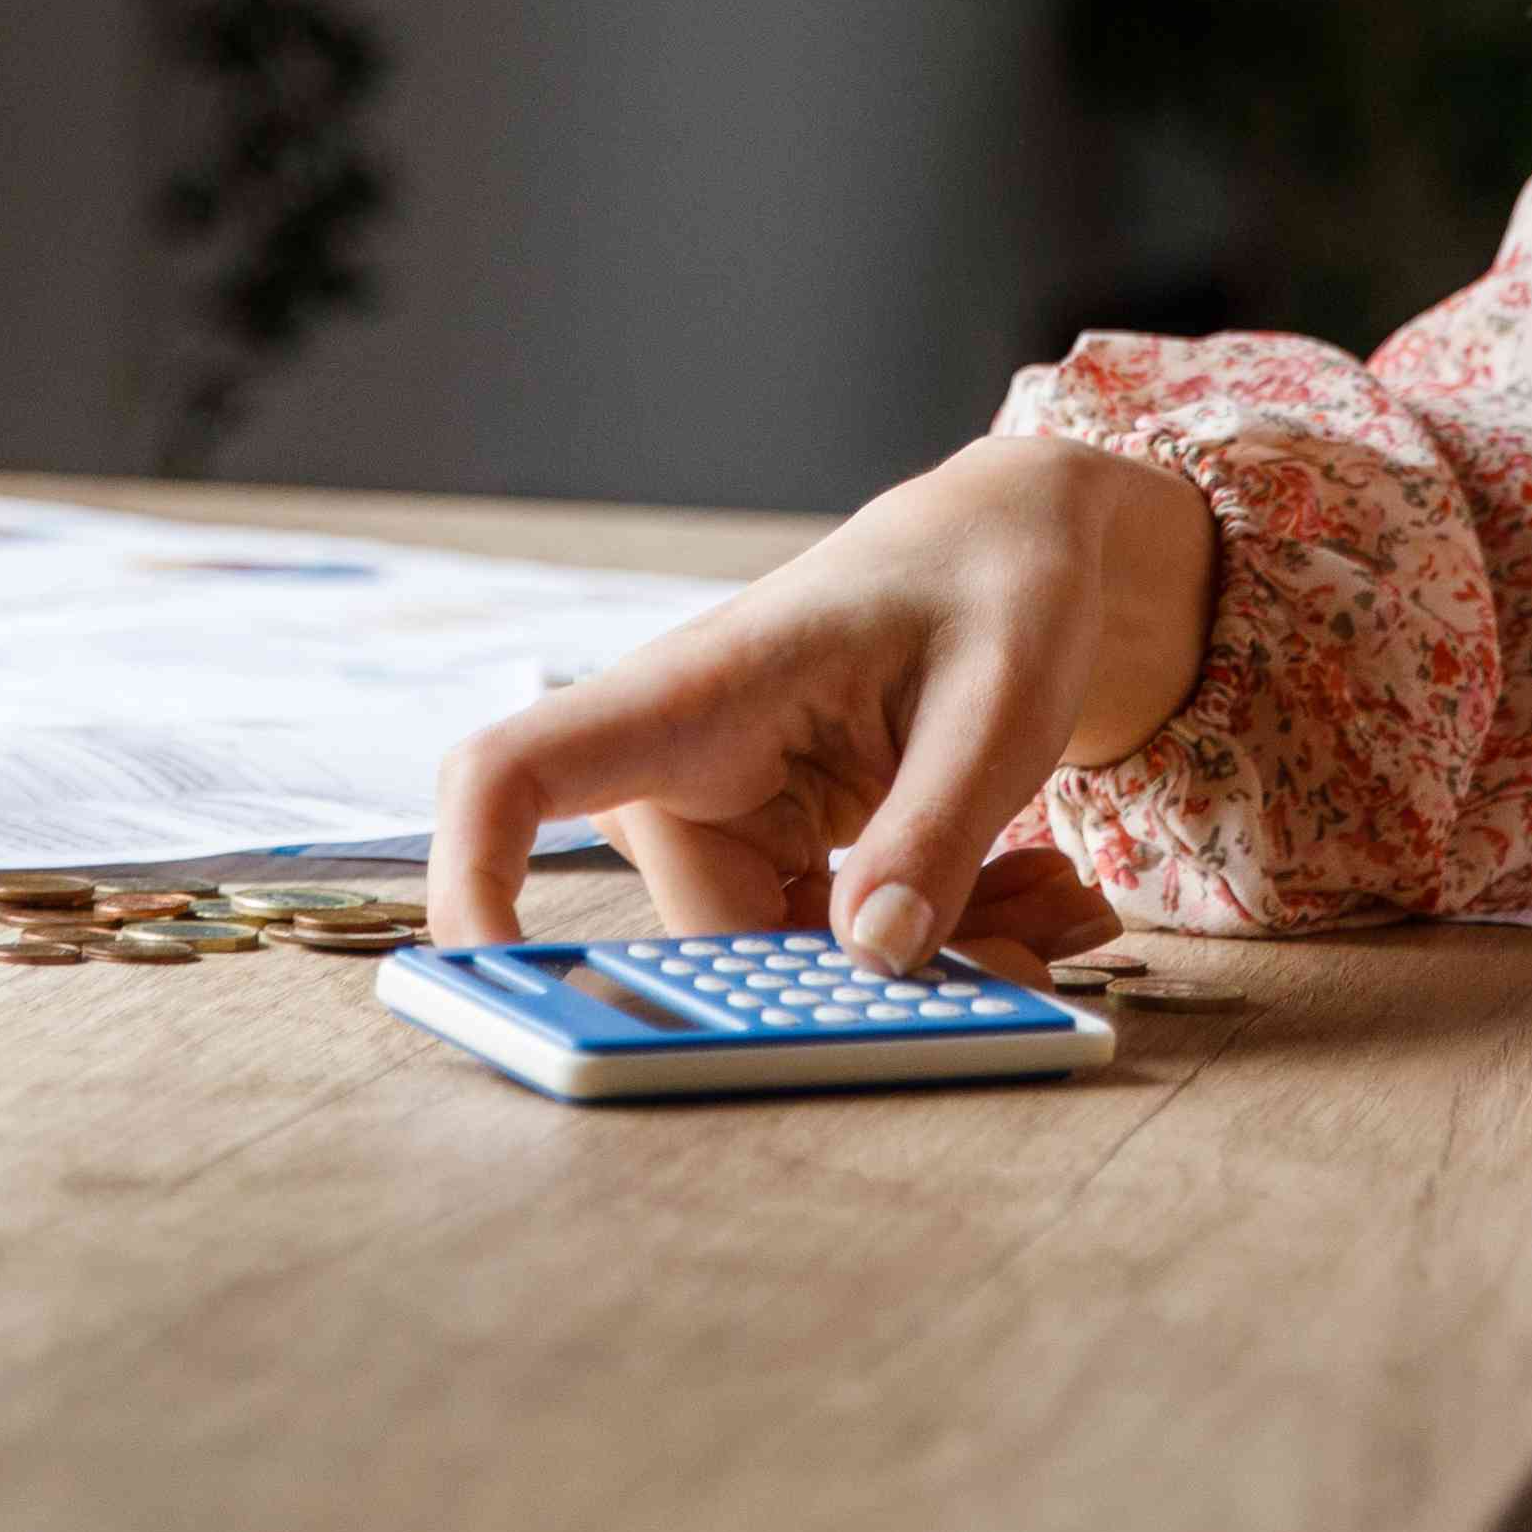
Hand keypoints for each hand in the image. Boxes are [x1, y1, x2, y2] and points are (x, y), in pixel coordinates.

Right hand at [428, 433, 1211, 969]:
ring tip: (1058, 903)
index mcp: (694, 697)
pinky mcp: (780, 855)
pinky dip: (946, 938)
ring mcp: (729, 820)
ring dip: (934, 958)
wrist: (1011, 545)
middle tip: (1024, 963)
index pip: (516, 775)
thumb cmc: (991, 586)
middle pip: (707, 940)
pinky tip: (1040, 896)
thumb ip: (931, 831)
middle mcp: (683, 769)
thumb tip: (871, 961)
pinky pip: (835, 946)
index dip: (473, 881)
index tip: (494, 984)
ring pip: (788, 963)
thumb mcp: (994, 703)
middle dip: (857, 986)